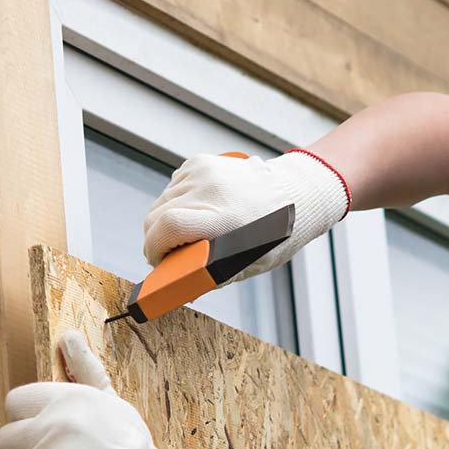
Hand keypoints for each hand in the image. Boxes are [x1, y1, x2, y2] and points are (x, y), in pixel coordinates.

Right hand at [143, 150, 349, 282]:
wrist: (294, 192)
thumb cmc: (273, 234)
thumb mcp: (248, 263)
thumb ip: (211, 274)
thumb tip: (177, 286)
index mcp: (225, 218)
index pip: (169, 227)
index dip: (154, 248)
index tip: (157, 261)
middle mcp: (211, 190)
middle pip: (156, 216)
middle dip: (155, 239)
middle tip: (167, 253)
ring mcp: (204, 172)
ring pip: (161, 202)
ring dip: (165, 220)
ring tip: (188, 231)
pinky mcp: (200, 162)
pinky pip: (173, 187)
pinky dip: (176, 202)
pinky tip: (196, 209)